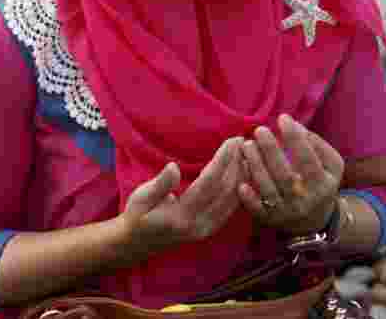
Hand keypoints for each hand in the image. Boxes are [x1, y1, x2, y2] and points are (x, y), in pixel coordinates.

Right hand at [118, 137, 242, 256]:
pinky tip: (245, 173)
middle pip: (226, 191)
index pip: (208, 183)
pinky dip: (241, 188)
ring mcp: (206, 230)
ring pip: (233, 200)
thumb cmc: (137, 215)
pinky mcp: (210, 230)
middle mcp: (198, 225)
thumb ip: (160, 184)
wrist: (136, 244)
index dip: (223, 160)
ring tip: (249, 153)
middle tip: (245, 141)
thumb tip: (173, 167)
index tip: (233, 140)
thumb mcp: (141, 197)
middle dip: (237, 164)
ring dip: (243, 175)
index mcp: (180, 216)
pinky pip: (231, 207)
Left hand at [238, 114, 343, 235]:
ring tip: (247, 145)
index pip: (308, 159)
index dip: (295, 138)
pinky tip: (241, 182)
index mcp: (322, 184)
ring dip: (255, 166)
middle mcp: (304, 200)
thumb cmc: (322, 182)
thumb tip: (295, 126)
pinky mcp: (270, 220)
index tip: (283, 118)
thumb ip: (317, 144)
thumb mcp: (331, 164)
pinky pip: (257, 210)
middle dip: (270, 150)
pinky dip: (248, 198)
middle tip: (259, 130)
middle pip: (284, 175)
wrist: (315, 221)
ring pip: (268, 189)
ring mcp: (286, 212)